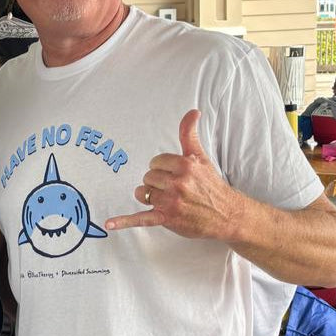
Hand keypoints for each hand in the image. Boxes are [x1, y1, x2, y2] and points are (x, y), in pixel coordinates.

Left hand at [104, 110, 237, 239]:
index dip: (162, 168)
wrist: (226, 214)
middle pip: (148, 177)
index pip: (155, 162)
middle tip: (174, 189)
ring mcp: (171, 202)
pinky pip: (141, 218)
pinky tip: (110, 223)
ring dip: (150, 196)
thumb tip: (193, 111)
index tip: (174, 174)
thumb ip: (189, 134)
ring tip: (167, 200)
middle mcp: (178, 183)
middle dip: (157, 182)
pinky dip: (124, 221)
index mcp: (185, 165)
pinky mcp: (166, 218)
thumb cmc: (211, 185)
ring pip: (143, 193)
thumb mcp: (201, 157)